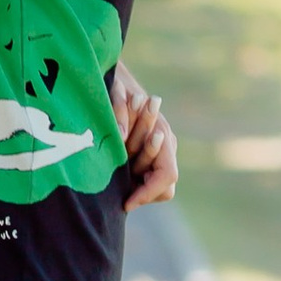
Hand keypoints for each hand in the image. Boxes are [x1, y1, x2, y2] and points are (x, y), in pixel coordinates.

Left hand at [112, 64, 177, 208]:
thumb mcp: (115, 93)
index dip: (148, 192)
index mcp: (162, 132)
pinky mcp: (148, 155)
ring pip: (156, 187)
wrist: (116, 77)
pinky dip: (132, 183)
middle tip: (120, 198)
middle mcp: (166, 143)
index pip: (166, 175)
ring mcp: (159, 150)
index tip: (125, 203)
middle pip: (164, 188)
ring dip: (136, 188)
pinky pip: (144, 180)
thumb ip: (119, 110)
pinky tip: (114, 177)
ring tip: (116, 184)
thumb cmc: (116, 83)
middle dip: (142, 192)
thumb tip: (121, 134)